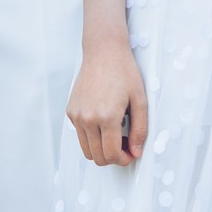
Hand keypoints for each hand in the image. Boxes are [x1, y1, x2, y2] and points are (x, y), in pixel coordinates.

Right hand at [67, 39, 147, 167]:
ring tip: (115, 134)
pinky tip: (104, 121)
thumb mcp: (140, 100)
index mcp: (107, 117)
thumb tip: (136, 152)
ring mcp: (76, 115)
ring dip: (101, 149)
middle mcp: (88, 119)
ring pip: (86, 150)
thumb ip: (140, 130)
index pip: (111, 155)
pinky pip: (81, 135)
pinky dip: (92, 136)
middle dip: (113, 157)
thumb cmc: (124, 73)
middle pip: (97, 157)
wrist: (104, 51)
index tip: (132, 153)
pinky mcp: (71, 111)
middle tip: (125, 144)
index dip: (123, 160)